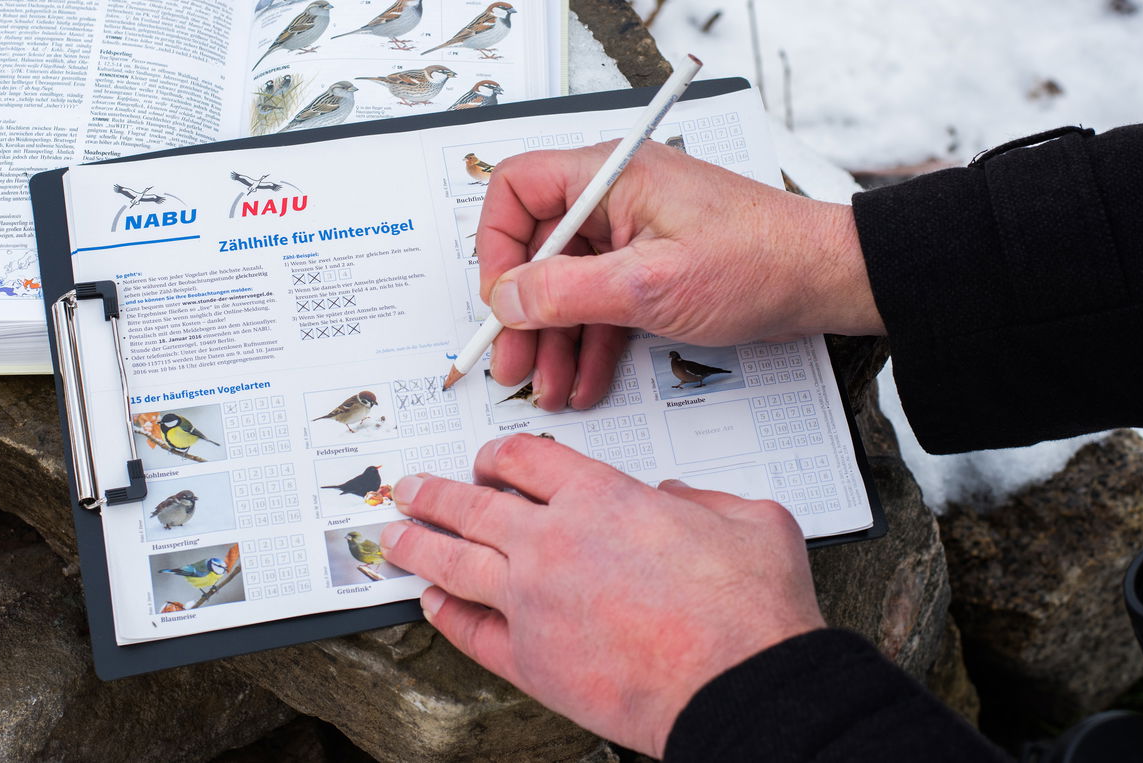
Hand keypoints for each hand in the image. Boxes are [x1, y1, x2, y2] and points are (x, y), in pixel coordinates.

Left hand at [379, 434, 826, 756]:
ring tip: (393, 535)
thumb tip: (677, 499)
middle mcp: (552, 542)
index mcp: (602, 497)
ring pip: (454, 562)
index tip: (489, 461)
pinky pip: (467, 630)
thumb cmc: (749, 609)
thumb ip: (703, 499)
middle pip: (471, 505)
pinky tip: (429, 603)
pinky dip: (442, 613)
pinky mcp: (529, 661)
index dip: (500, 455)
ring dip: (417, 544)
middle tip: (410, 488)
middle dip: (433, 493)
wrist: (738, 687)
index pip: (526, 458)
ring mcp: (531, 603)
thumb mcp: (750, 518)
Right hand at [478, 141, 883, 408]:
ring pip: (570, 283)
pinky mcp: (655, 264)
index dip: (496, 246)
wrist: (826, 279)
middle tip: (512, 365)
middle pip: (538, 247)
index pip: (517, 189)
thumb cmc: (759, 262)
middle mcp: (616, 195)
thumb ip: (568, 292)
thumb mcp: (650, 286)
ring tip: (550, 388)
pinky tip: (586, 380)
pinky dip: (592, 340)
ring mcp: (635, 231)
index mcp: (610, 175)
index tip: (500, 301)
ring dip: (556, 337)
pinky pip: (604, 300)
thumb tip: (506, 298)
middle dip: (524, 312)